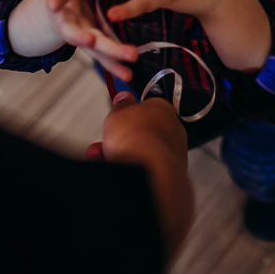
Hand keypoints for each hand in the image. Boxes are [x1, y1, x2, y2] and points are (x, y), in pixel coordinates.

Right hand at [7, 0, 138, 80]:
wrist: (57, 9)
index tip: (53, 3)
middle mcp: (68, 18)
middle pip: (75, 30)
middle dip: (83, 35)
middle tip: (88, 38)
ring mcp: (79, 34)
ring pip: (92, 47)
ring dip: (108, 56)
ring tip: (126, 63)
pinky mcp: (91, 45)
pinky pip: (103, 57)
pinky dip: (114, 66)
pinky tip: (128, 75)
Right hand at [100, 91, 192, 258]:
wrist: (150, 171)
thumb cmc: (138, 137)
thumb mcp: (119, 112)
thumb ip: (121, 105)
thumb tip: (124, 98)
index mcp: (163, 108)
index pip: (145, 108)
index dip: (126, 115)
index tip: (115, 120)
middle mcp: (172, 130)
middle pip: (140, 134)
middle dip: (118, 140)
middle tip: (102, 145)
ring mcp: (172, 154)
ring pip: (141, 155)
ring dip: (120, 157)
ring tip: (102, 161)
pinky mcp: (169, 175)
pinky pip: (145, 171)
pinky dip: (130, 173)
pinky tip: (118, 174)